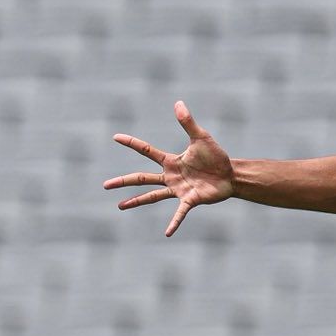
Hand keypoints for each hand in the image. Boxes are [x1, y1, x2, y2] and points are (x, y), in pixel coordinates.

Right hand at [104, 101, 234, 236]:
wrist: (231, 175)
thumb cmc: (216, 157)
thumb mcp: (201, 138)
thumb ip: (188, 122)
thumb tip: (178, 103)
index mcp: (170, 161)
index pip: (146, 150)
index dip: (132, 143)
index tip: (115, 137)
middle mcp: (170, 176)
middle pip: (141, 178)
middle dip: (123, 181)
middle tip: (105, 185)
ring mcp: (178, 189)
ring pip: (152, 196)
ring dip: (136, 201)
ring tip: (120, 206)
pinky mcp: (190, 200)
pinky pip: (180, 213)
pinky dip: (174, 222)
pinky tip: (167, 233)